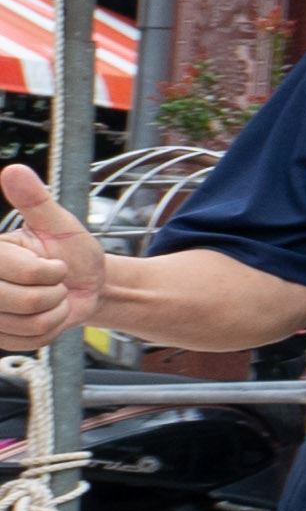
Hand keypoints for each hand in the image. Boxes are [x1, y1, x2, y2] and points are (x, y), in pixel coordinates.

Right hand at [0, 164, 101, 352]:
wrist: (86, 287)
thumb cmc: (72, 252)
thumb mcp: (60, 223)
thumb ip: (35, 200)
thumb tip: (13, 170)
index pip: (23, 273)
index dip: (49, 272)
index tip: (53, 263)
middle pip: (24, 302)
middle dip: (54, 293)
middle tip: (55, 282)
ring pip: (30, 324)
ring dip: (54, 312)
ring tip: (51, 297)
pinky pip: (31, 340)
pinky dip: (50, 330)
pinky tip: (46, 314)